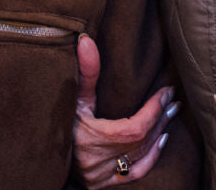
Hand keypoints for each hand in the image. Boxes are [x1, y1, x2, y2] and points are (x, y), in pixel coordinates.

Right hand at [73, 34, 177, 187]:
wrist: (43, 150)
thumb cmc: (58, 118)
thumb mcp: (72, 96)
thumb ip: (84, 71)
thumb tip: (86, 40)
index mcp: (90, 139)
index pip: (134, 128)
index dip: (154, 110)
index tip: (166, 92)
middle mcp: (96, 161)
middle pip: (141, 141)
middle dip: (160, 117)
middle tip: (173, 99)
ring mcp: (101, 175)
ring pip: (140, 156)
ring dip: (159, 133)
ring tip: (171, 113)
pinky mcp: (103, 184)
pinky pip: (136, 173)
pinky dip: (151, 156)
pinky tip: (161, 140)